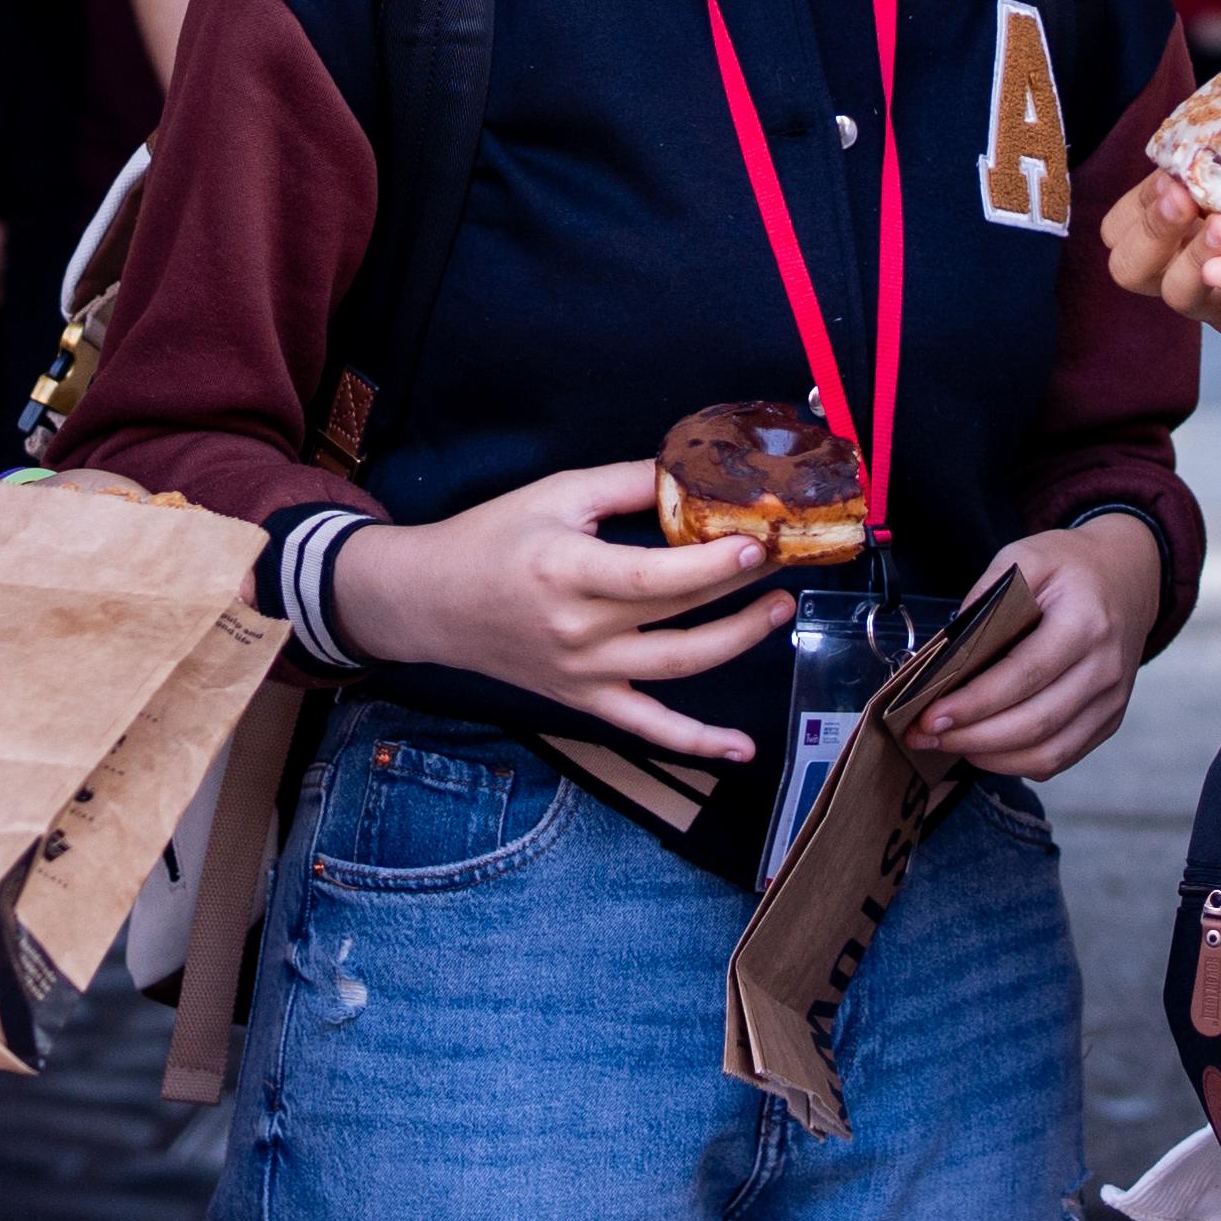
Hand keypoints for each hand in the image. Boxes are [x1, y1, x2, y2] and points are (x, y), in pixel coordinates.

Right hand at [331, 464, 788, 763]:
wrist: (432, 601)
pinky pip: (648, 728)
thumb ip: (627, 482)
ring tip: (778, 610)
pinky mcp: (585, 700)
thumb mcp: (556, 494)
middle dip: (742, 588)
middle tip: (788, 561)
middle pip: (680, 613)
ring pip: (679, 666)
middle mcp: (579, 629)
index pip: (655, 575)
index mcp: (568, 571)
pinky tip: (742, 749)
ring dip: (738, 641)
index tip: (759, 543)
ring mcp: (585, 673)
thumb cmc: (492, 539)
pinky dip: (697, 742)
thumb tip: (692, 471)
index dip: (714, 562)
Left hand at [910, 518, 1162, 779]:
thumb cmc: (1072, 568)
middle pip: (1034, 723)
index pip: (1024, 674)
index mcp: (1085, 623)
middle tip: (924, 735)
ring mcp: (1110, 701)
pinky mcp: (1107, 721)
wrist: (1128, 577)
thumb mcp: (1027, 557)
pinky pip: (1059, 759)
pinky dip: (1015, 762)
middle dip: (971, 737)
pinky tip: (982, 748)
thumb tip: (945, 650)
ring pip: (1048, 753)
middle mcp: (1104, 669)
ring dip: (990, 756)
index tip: (930, 715)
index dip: (975, 702)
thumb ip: (985, 597)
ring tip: (947, 744)